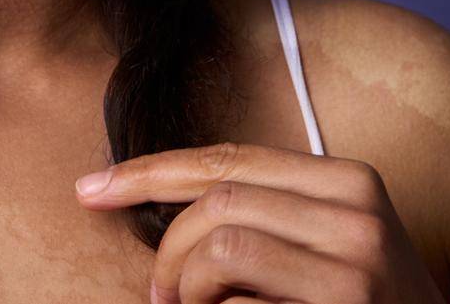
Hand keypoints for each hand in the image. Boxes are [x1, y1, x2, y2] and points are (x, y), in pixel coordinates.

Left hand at [74, 142, 446, 303]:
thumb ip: (267, 217)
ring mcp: (359, 261)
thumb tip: (171, 207)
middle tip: (160, 300)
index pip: (227, 159)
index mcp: (348, 181)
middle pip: (217, 200)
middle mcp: (359, 209)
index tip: (90, 188)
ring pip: (222, 242)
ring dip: (186, 288)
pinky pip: (241, 303)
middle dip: (168, 250)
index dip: (149, 171)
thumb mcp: (326, 252)